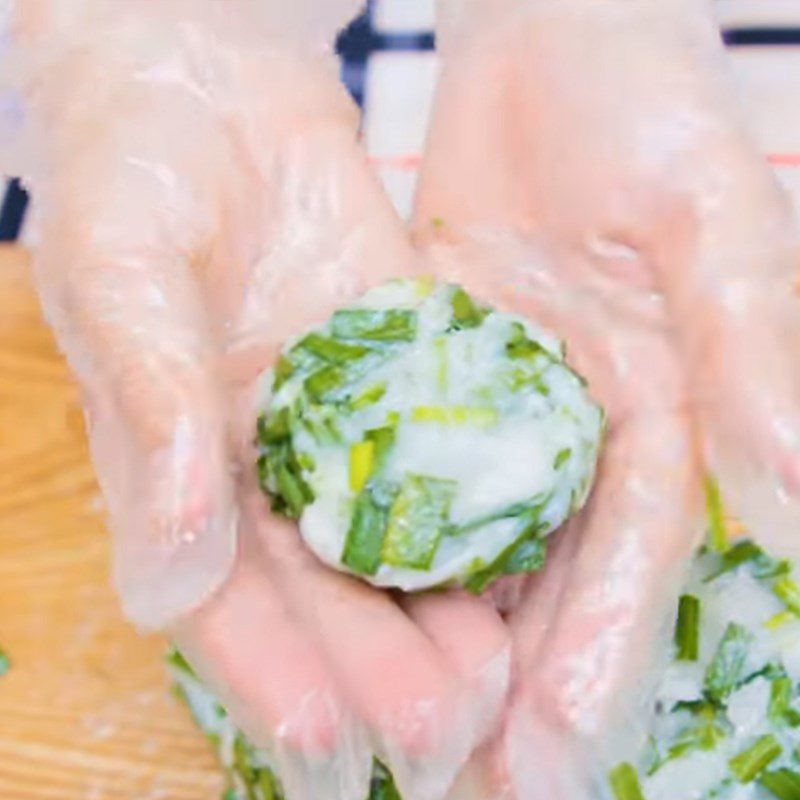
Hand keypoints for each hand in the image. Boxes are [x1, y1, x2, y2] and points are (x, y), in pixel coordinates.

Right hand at [6, 2, 508, 797]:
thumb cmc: (133, 173)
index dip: (263, 665)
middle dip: (373, 664)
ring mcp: (340, 418)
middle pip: (318, 586)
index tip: (317, 735)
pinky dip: (479, 506)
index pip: (217, 590)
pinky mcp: (404, 369)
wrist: (213, 95)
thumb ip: (148, 401)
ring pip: (390, 536)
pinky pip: (444, 447)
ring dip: (436, 612)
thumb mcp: (119, 272)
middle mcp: (262, 460)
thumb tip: (173, 555)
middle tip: (440, 733)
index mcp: (175, 461)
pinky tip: (523, 562)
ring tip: (492, 682)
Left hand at [414, 0, 797, 794]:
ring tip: (409, 739)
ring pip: (470, 542)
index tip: (563, 742)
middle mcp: (578, 427)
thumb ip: (751, 344)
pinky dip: (377, 542)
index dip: (605, 646)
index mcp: (663, 406)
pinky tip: (347, 609)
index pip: (635, 553)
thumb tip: (794, 491)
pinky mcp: (422, 372)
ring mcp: (496, 407)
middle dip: (519, 682)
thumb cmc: (643, 110)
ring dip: (443, 638)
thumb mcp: (701, 217)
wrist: (547, 48)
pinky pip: (396, 470)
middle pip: (551, 573)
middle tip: (472, 786)